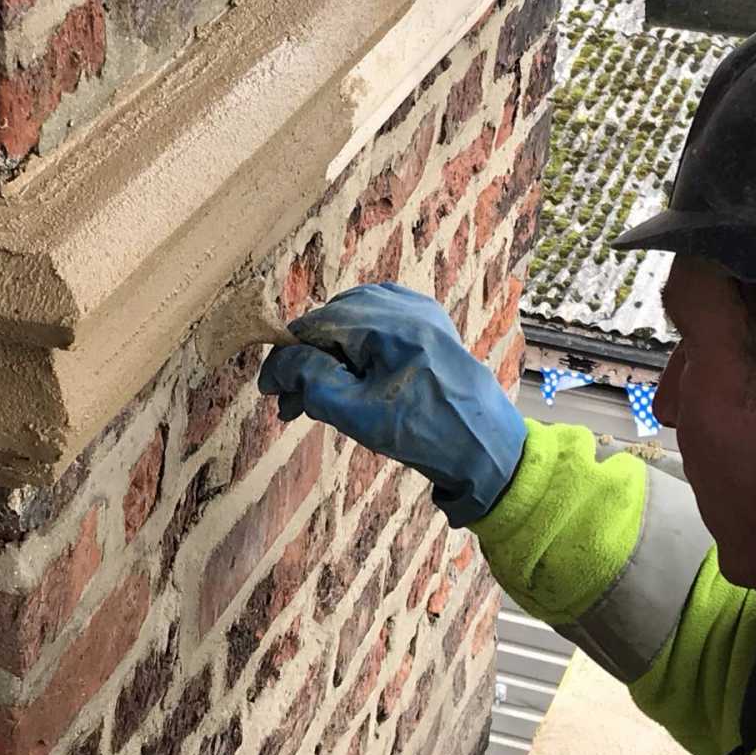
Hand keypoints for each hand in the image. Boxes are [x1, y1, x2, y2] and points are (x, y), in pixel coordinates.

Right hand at [258, 284, 526, 526]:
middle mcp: (405, 306)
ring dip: (330, 353)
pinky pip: (379, 320)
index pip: (314, 326)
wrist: (485, 448)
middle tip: (291, 404)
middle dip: (308, 360)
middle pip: (332, 320)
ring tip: (321, 395)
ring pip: (353, 319)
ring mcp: (420, 311)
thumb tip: (278, 363)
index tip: (270, 391)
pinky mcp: (430, 323)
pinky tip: (352, 373)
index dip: (286, 358)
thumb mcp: (356, 415)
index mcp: (388, 324)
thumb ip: (311, 381)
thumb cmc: (423, 434)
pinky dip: (358, 343)